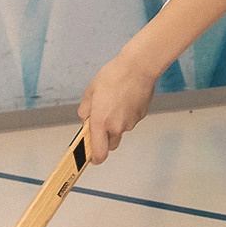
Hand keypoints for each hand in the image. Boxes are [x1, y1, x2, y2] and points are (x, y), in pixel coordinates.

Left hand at [78, 50, 159, 164]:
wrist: (138, 67)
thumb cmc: (113, 76)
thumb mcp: (90, 92)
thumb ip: (85, 112)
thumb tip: (86, 122)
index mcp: (100, 122)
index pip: (99, 154)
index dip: (94, 158)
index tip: (90, 156)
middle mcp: (116, 126)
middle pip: (110, 146)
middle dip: (105, 139)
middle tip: (101, 123)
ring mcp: (130, 123)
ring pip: (121, 131)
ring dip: (116, 124)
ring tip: (114, 102)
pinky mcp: (140, 116)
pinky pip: (130, 121)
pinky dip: (126, 115)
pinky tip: (124, 99)